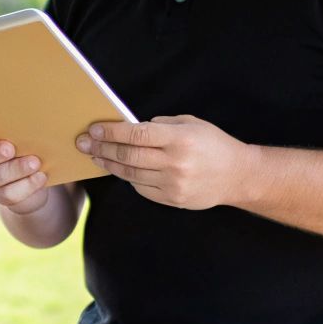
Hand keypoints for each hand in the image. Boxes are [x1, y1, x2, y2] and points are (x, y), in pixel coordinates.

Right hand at [0, 124, 49, 214]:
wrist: (33, 180)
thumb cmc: (25, 148)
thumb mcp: (19, 136)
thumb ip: (17, 128)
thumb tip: (36, 112)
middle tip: (10, 148)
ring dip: (17, 169)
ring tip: (35, 162)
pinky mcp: (3, 197)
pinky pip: (11, 194)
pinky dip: (28, 185)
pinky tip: (41, 176)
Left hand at [75, 114, 258, 209]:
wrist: (238, 176)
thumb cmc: (213, 144)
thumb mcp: (191, 124)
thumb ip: (161, 125)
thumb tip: (129, 128)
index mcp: (179, 139)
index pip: (136, 135)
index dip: (111, 132)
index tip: (94, 130)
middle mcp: (175, 162)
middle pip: (128, 156)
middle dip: (101, 149)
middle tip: (84, 143)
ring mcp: (173, 184)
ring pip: (130, 174)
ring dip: (109, 164)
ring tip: (95, 156)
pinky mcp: (172, 199)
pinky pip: (141, 188)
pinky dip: (129, 178)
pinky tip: (120, 169)